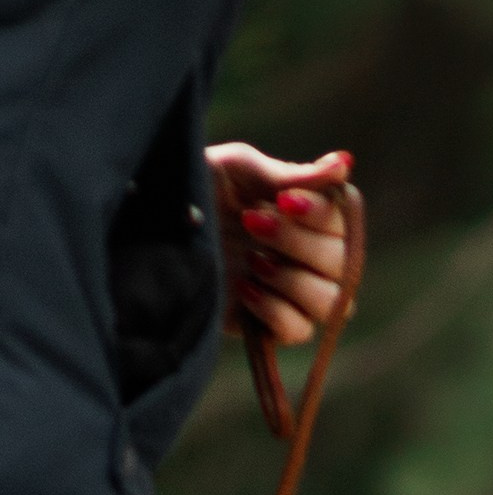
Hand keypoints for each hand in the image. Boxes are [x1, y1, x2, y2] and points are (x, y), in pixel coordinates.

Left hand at [207, 143, 352, 346]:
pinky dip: (275, 310)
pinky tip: (243, 287)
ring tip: (252, 261)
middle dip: (298, 243)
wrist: (145, 223)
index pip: (343, 224)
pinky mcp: (264, 326)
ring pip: (331, 303)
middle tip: (251, 224)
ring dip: (294, 280)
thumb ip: (293, 174)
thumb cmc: (191, 186)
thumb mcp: (238, 169)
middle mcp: (303, 257)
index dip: (322, 216)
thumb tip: (345, 163)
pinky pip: (298, 331)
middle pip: (341, 264)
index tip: (285, 201)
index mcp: (304, 217)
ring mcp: (286, 294)